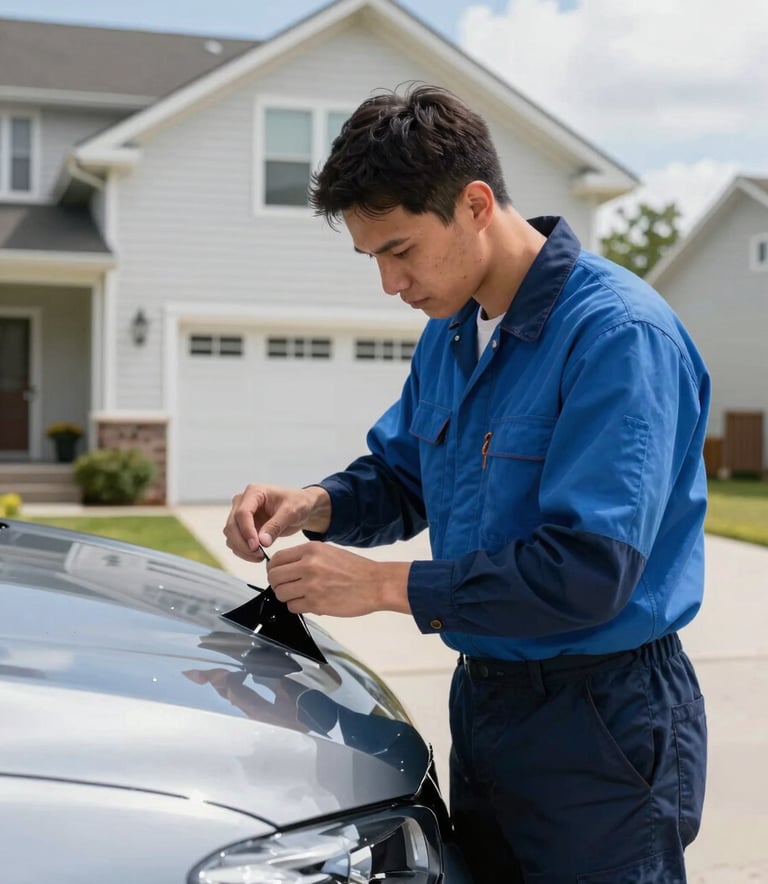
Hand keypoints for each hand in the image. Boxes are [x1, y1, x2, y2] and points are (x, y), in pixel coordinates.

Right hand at [224, 484, 331, 561]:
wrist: (301, 507)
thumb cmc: (298, 503)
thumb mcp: (291, 512)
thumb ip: (276, 525)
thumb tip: (262, 542)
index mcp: (254, 492)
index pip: (242, 513)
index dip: (246, 531)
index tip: (256, 546)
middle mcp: (242, 502)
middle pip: (232, 525)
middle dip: (242, 543)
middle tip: (259, 555)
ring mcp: (240, 514)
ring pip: (230, 535)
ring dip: (241, 549)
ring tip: (260, 557)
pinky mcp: (242, 526)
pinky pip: (235, 541)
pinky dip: (243, 551)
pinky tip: (257, 556)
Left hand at [267, 542, 411, 617]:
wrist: (376, 583)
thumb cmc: (356, 569)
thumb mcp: (329, 552)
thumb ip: (306, 558)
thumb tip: (286, 569)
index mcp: (311, 549)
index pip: (277, 559)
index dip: (273, 569)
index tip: (277, 574)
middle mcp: (308, 565)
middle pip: (274, 577)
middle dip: (277, 584)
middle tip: (286, 588)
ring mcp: (311, 585)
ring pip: (280, 594)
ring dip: (287, 597)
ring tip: (300, 596)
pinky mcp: (316, 603)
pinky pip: (293, 607)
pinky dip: (297, 607)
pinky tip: (309, 603)